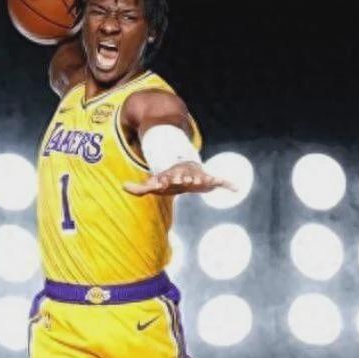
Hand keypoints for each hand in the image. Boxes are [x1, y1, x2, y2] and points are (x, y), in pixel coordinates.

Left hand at [123, 162, 238, 196]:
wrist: (185, 169)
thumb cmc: (169, 179)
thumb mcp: (154, 184)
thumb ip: (139, 188)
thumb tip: (122, 186)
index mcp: (172, 176)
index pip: (167, 178)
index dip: (166, 180)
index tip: (164, 181)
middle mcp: (185, 174)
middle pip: (184, 176)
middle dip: (184, 177)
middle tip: (184, 179)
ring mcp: (197, 175)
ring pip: (201, 176)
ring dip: (203, 179)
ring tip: (207, 181)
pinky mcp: (208, 178)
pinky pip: (220, 181)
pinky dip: (228, 184)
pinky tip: (236, 188)